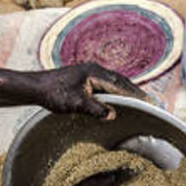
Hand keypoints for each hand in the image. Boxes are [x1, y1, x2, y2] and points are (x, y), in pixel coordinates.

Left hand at [30, 64, 147, 119]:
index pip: (121, 85)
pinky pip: (106, 83)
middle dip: (135, 91)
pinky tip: (118, 97)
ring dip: (127, 90)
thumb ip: (94, 109)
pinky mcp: (84, 77)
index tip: (149, 102)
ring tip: (139, 100)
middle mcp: (94, 69)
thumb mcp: (75, 104)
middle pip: (121, 80)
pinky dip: (117, 90)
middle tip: (150, 101)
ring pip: (114, 81)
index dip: (135, 94)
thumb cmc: (53, 94)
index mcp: (95, 73)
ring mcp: (89, 72)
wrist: (35, 87)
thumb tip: (113, 115)